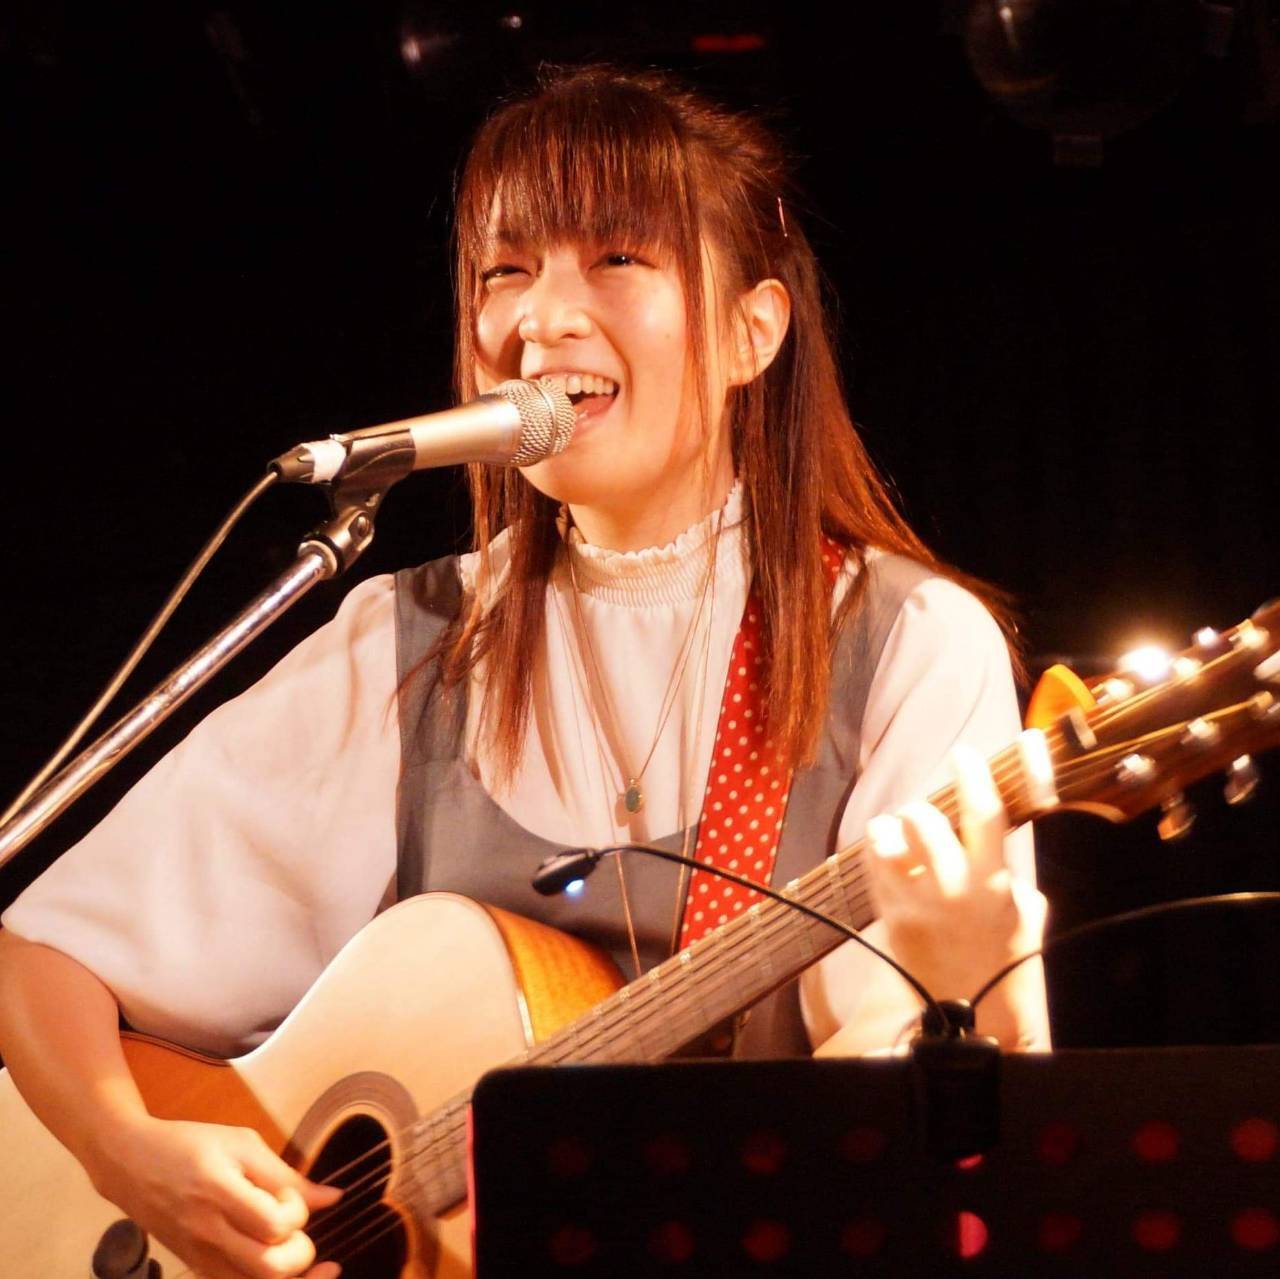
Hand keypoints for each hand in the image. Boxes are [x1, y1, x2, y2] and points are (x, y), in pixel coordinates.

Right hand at [87, 1115, 341, 1278]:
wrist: (130, 1162)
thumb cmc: (190, 1144)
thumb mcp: (242, 1143)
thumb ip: (287, 1176)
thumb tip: (333, 1198)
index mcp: (219, 1192)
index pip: (273, 1224)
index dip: (296, 1213)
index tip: (290, 1197)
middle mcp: (206, 1232)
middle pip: (268, 1269)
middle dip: (300, 1253)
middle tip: (298, 1230)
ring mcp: (198, 1256)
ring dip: (286, 1274)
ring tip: (296, 1251)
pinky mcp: (195, 1266)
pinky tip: (279, 1262)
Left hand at [864, 743, 1046, 1006]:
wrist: (968, 1012)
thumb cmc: (1003, 960)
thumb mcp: (1026, 917)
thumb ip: (1012, 877)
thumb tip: (1001, 845)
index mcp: (994, 883)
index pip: (985, 813)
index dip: (975, 775)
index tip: (965, 754)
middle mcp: (952, 887)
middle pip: (926, 818)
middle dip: (924, 806)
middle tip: (927, 812)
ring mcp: (915, 900)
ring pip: (890, 836)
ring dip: (895, 826)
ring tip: (902, 833)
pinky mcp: (889, 913)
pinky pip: (872, 862)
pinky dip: (877, 847)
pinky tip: (887, 851)